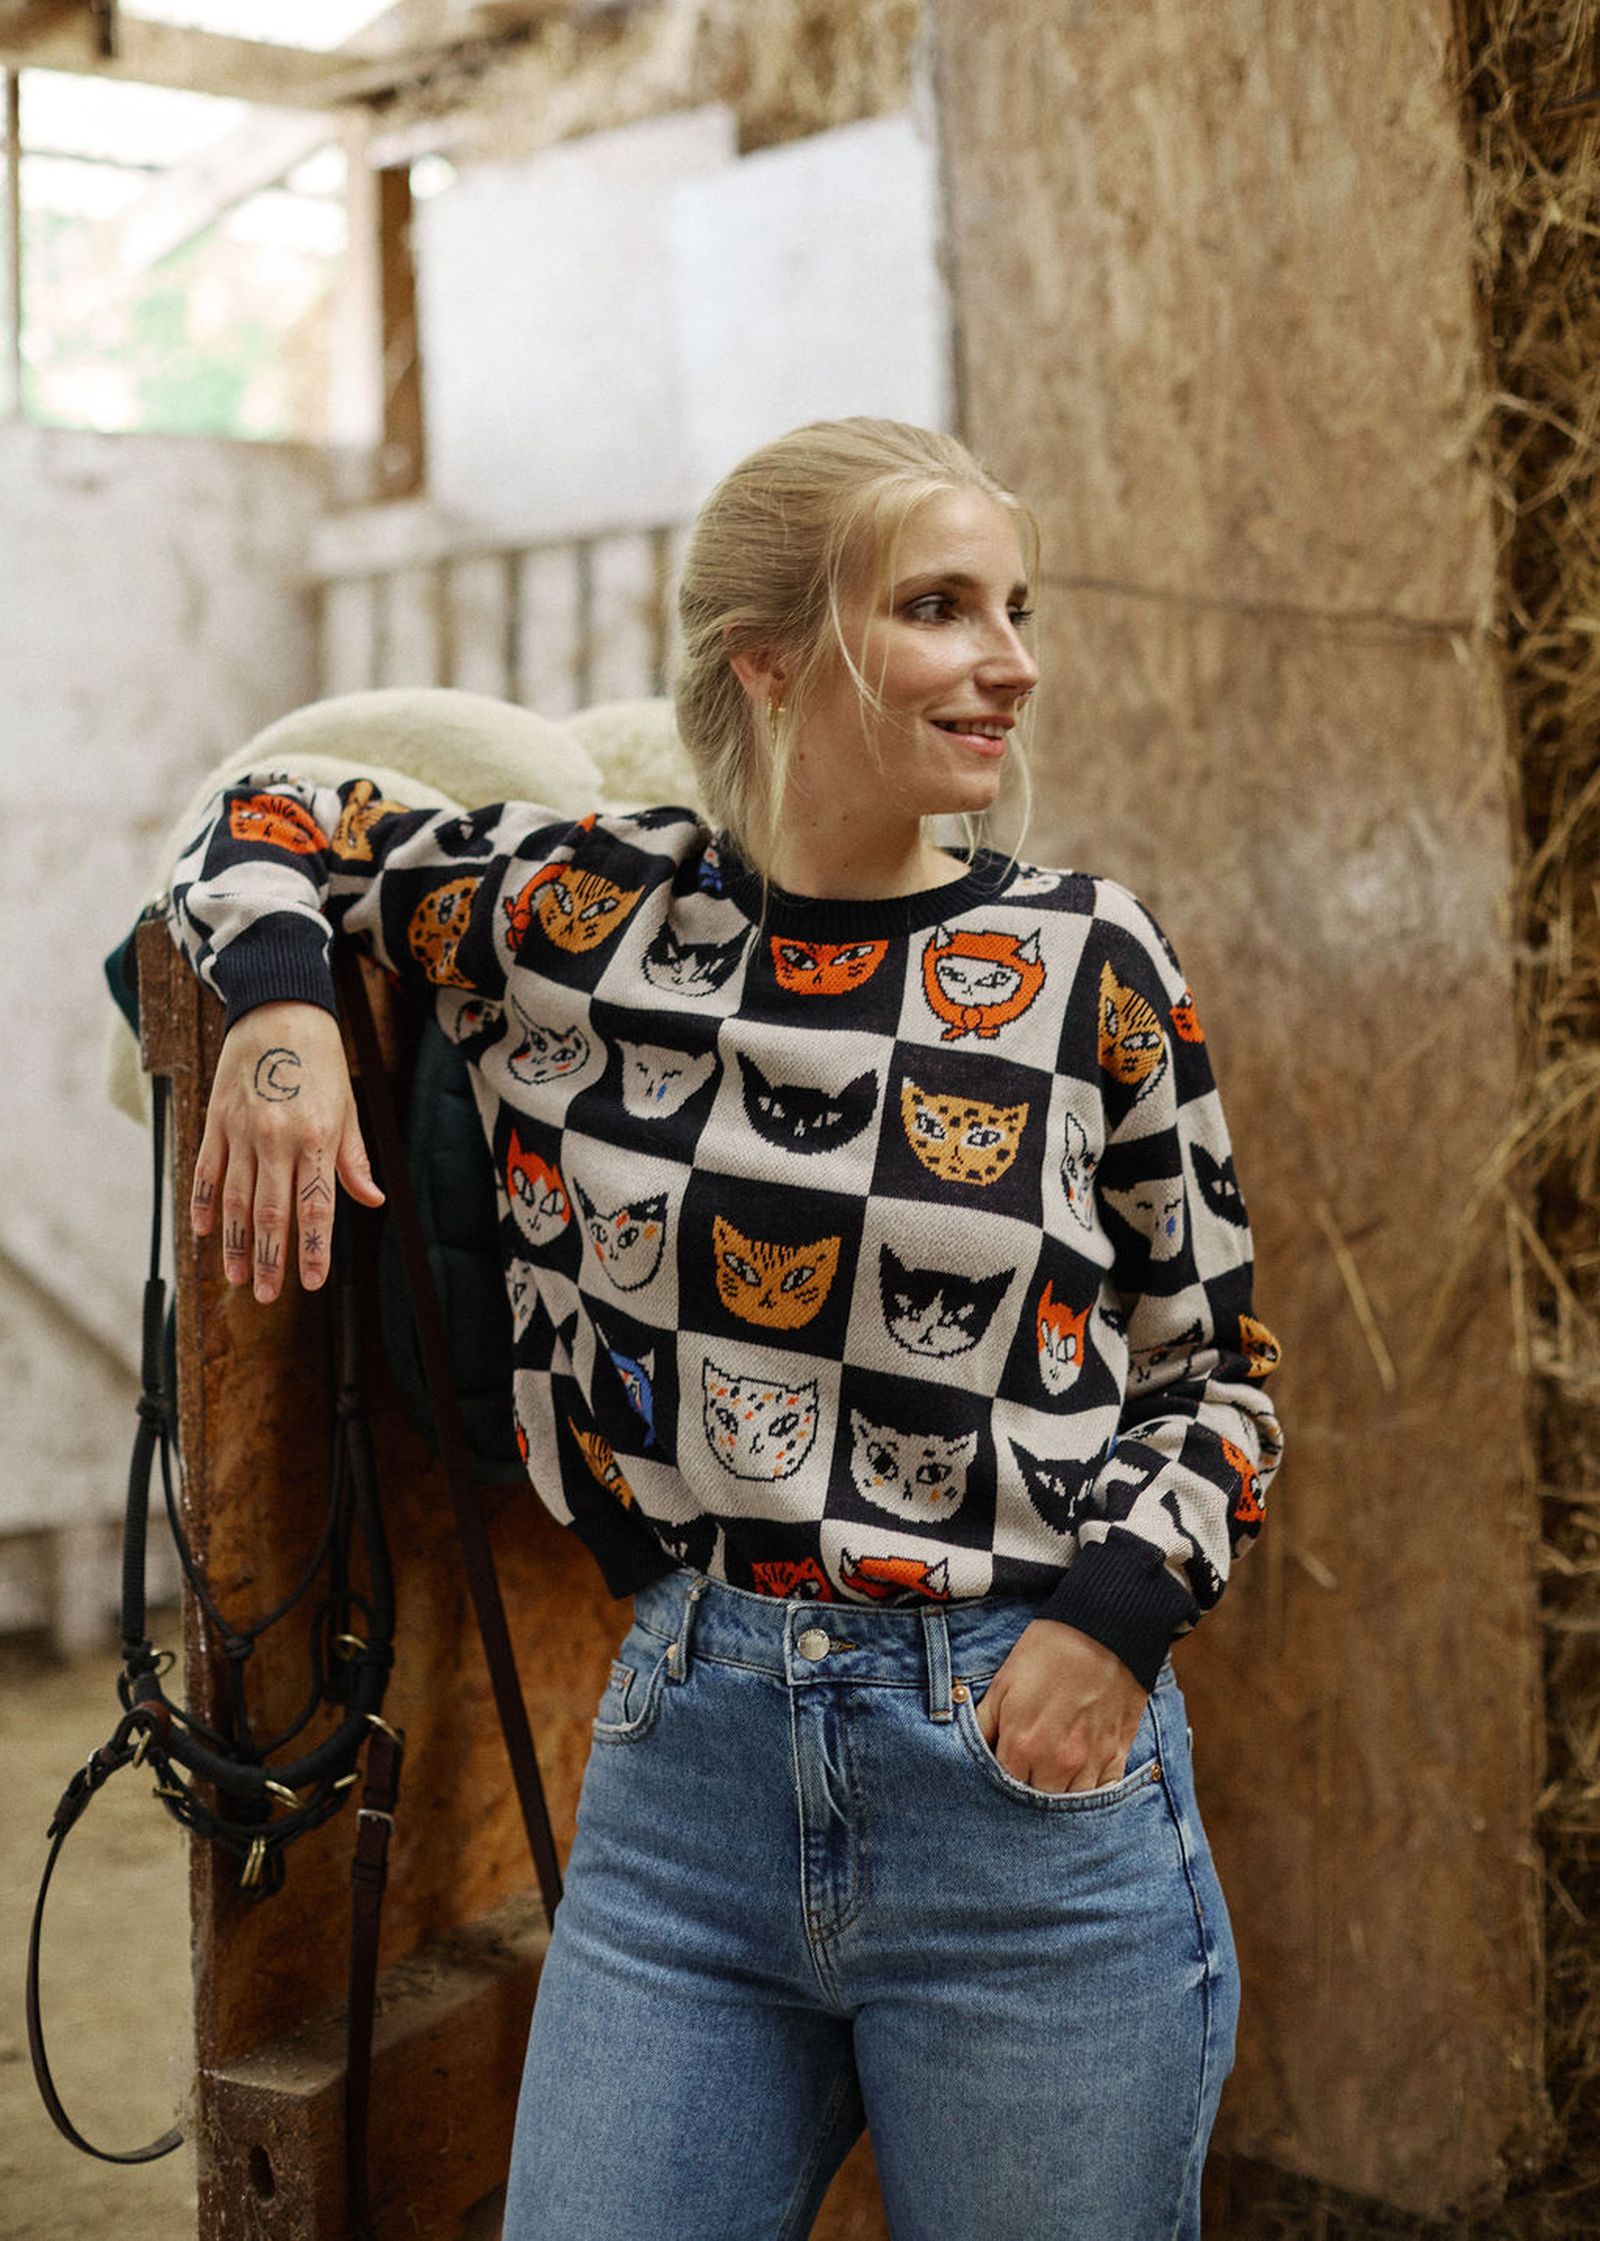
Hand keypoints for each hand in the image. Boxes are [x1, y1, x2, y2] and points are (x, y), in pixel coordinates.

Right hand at [190, 1001, 383, 1302]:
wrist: (278, 1008)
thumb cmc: (321, 1060)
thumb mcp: (348, 1106)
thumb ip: (353, 1159)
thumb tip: (371, 1200)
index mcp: (318, 1137)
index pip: (315, 1208)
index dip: (313, 1250)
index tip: (312, 1283)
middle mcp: (278, 1138)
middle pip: (273, 1213)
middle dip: (272, 1260)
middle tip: (270, 1296)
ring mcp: (242, 1131)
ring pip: (237, 1201)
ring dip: (238, 1244)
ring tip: (240, 1278)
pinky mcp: (216, 1121)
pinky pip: (206, 1173)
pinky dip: (205, 1206)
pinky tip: (206, 1233)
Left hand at [974, 1619, 1147, 1792]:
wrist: (1104, 1630)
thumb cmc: (1048, 1650)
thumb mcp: (1003, 1682)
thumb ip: (982, 1724)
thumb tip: (969, 1751)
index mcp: (1022, 1744)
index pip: (1003, 1787)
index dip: (1000, 1780)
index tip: (1003, 1767)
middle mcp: (1056, 1762)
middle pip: (1036, 1802)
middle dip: (1028, 1789)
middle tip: (1027, 1771)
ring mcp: (1090, 1762)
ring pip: (1069, 1804)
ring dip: (1058, 1794)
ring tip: (1052, 1776)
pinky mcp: (1117, 1755)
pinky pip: (1103, 1794)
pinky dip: (1091, 1793)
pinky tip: (1081, 1779)